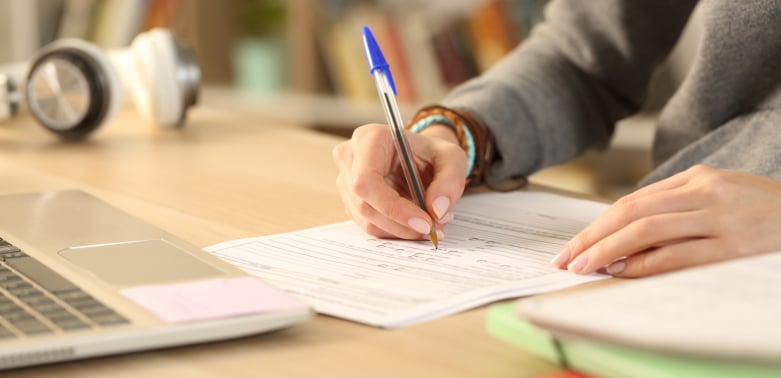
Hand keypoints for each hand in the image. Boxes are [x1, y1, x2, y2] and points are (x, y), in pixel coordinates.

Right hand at [332, 123, 466, 239]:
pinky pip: (370, 225)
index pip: (367, 180)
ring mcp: (346, 180)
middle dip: (402, 224)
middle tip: (434, 229)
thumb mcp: (452, 159)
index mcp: (370, 138)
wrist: (420, 157)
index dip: (393, 207)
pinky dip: (395, 231)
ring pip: (368, 220)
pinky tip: (415, 224)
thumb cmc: (431, 153)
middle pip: (365, 204)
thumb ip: (450, 181)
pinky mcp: (350, 200)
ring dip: (401, 230)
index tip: (425, 222)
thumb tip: (436, 210)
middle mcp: (350, 157)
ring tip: (431, 224)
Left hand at [552, 165, 780, 276]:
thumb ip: (676, 209)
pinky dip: (644, 263)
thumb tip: (624, 240)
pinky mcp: (733, 245)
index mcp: (697, 179)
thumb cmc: (764, 213)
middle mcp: (704, 193)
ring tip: (584, 267)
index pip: (632, 202)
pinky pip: (677, 254)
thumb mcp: (720, 196)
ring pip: (647, 230)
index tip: (572, 246)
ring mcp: (719, 218)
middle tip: (565, 259)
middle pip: (631, 213)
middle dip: (592, 237)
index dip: (596, 225)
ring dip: (608, 250)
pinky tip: (622, 271)